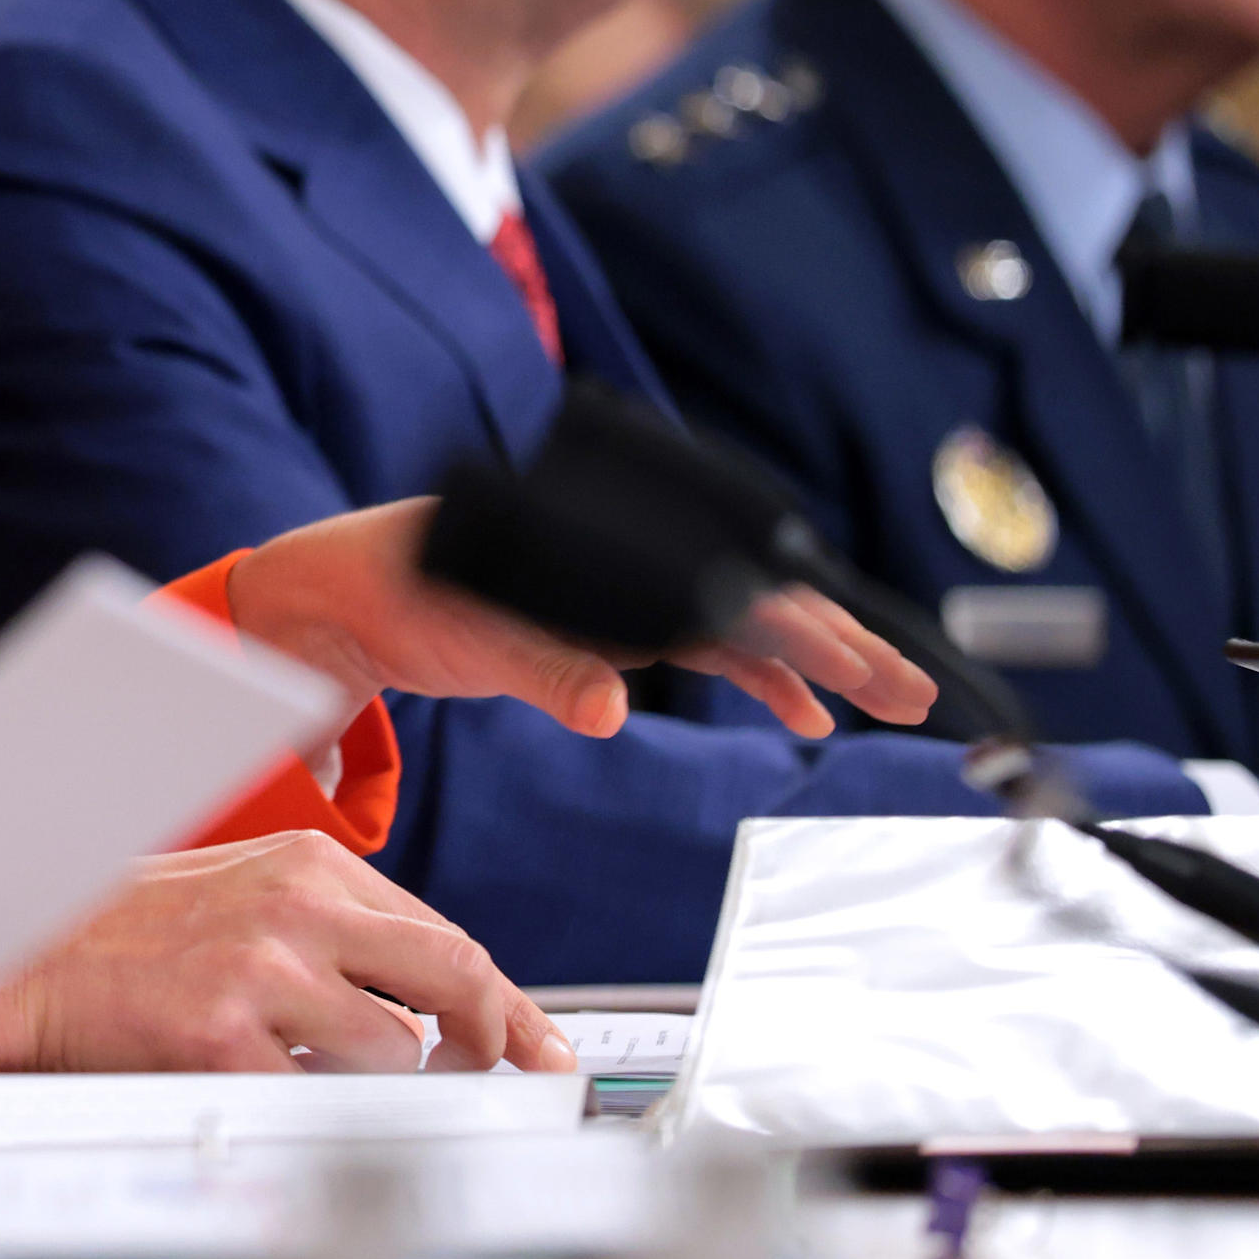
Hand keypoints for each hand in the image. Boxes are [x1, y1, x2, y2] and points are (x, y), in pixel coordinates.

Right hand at [0, 829, 573, 1073]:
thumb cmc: (118, 932)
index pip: (445, 938)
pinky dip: (321, 1117)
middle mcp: (295, 908)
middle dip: (501, 1043)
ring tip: (332, 1090)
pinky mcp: (222, 1039)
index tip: (535, 1048)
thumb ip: (331, 932)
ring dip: (383, 1089)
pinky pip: (321, 1100)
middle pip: (454, 978)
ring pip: (397, 1053)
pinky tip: (285, 1103)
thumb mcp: (237, 894)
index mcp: (304, 864)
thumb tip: (426, 1004)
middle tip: (509, 1084)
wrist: (15, 958)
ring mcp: (261, 973)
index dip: (506, 1005)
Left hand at [225, 502, 935, 739]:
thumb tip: (611, 708)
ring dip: (814, 662)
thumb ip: (540, 670)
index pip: (723, 588)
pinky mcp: (608, 620)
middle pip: (753, 599)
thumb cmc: (393, 583)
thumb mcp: (459, 629)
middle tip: (913, 692)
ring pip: (743, 625)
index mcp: (601, 548)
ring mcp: (623, 590)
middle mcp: (624, 561)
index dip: (800, 625)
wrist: (344, 583)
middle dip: (839, 642)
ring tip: (888, 701)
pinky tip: (801, 710)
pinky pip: (705, 645)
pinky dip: (758, 674)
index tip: (858, 661)